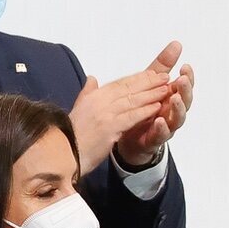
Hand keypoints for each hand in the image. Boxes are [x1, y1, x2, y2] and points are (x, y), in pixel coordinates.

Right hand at [70, 57, 173, 174]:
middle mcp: (99, 101)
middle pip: (128, 88)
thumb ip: (88, 93)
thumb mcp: (79, 110)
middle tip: (164, 76)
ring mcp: (104, 114)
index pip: (119, 83)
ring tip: (166, 88)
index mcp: (93, 96)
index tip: (152, 73)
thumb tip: (92, 78)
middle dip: (148, 82)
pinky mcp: (109, 128)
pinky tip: (157, 107)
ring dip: (151, 94)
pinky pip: (131, 116)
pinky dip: (145, 111)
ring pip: (132, 100)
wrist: (62, 154)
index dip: (137, 78)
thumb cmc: (71, 135)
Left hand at [115, 42, 194, 165]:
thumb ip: (163, 66)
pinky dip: (161, 128)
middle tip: (183, 80)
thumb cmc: (144, 109)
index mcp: (172, 97)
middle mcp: (172, 112)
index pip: (184, 85)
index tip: (186, 66)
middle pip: (185, 101)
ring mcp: (166, 127)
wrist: (129, 136)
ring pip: (177, 119)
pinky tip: (159, 120)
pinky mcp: (154, 139)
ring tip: (174, 98)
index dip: (188, 77)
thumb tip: (177, 43)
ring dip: (177, 108)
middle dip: (185, 90)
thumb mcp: (151, 84)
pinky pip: (161, 135)